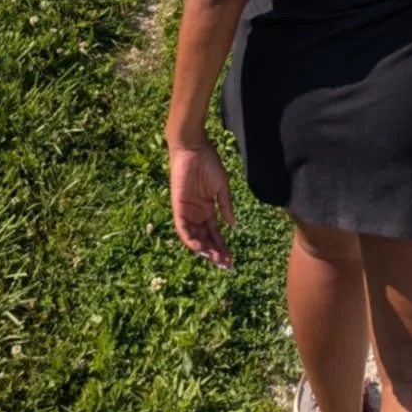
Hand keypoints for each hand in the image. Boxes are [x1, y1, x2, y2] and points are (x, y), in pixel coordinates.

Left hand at [169, 139, 234, 267]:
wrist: (194, 148)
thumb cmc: (209, 163)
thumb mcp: (222, 187)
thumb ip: (225, 206)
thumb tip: (233, 226)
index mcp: (208, 209)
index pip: (215, 233)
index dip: (222, 247)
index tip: (231, 260)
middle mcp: (197, 214)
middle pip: (205, 239)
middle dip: (215, 253)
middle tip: (225, 264)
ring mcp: (187, 211)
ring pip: (194, 237)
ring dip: (204, 250)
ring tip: (215, 259)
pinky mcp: (178, 207)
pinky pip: (182, 228)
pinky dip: (190, 239)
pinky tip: (200, 248)